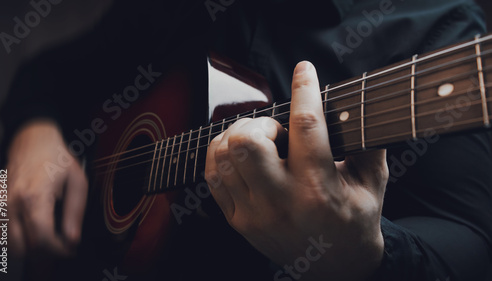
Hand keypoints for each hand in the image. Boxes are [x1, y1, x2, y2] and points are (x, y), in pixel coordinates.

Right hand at [0, 120, 87, 258]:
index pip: (41, 238)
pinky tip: (28, 226)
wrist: (33, 142)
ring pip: (9, 244)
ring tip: (44, 233)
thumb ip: (75, 213)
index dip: (57, 250)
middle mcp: (12, 202)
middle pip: (24, 246)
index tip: (68, 249)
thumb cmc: (57, 160)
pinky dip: (13, 236)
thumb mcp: (77, 182)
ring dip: (28, 245)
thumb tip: (72, 238)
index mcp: (35, 196)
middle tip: (58, 242)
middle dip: (45, 250)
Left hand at [205, 61, 387, 280]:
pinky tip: (240, 154)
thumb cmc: (355, 223)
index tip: (304, 70)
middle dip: (261, 122)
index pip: (306, 126)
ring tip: (260, 141)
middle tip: (277, 130)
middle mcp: (282, 201)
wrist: (334, 270)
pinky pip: (213, 176)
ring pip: (225, 156)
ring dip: (239, 136)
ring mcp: (254, 213)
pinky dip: (222, 155)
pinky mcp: (238, 220)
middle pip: (247, 142)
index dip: (305, 90)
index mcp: (320, 189)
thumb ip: (367, 144)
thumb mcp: (373, 185)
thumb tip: (355, 107)